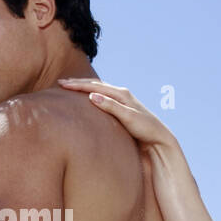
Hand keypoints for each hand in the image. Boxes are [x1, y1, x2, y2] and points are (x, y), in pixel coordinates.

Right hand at [57, 78, 175, 148]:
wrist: (159, 137)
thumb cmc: (145, 129)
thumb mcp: (128, 118)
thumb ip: (111, 107)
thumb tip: (92, 96)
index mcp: (121, 94)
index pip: (95, 86)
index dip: (77, 85)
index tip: (62, 84)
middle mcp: (122, 94)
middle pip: (96, 84)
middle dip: (78, 83)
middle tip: (61, 82)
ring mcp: (122, 100)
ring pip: (99, 88)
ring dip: (84, 86)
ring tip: (71, 86)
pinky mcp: (122, 107)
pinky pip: (103, 95)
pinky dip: (93, 92)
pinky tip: (88, 96)